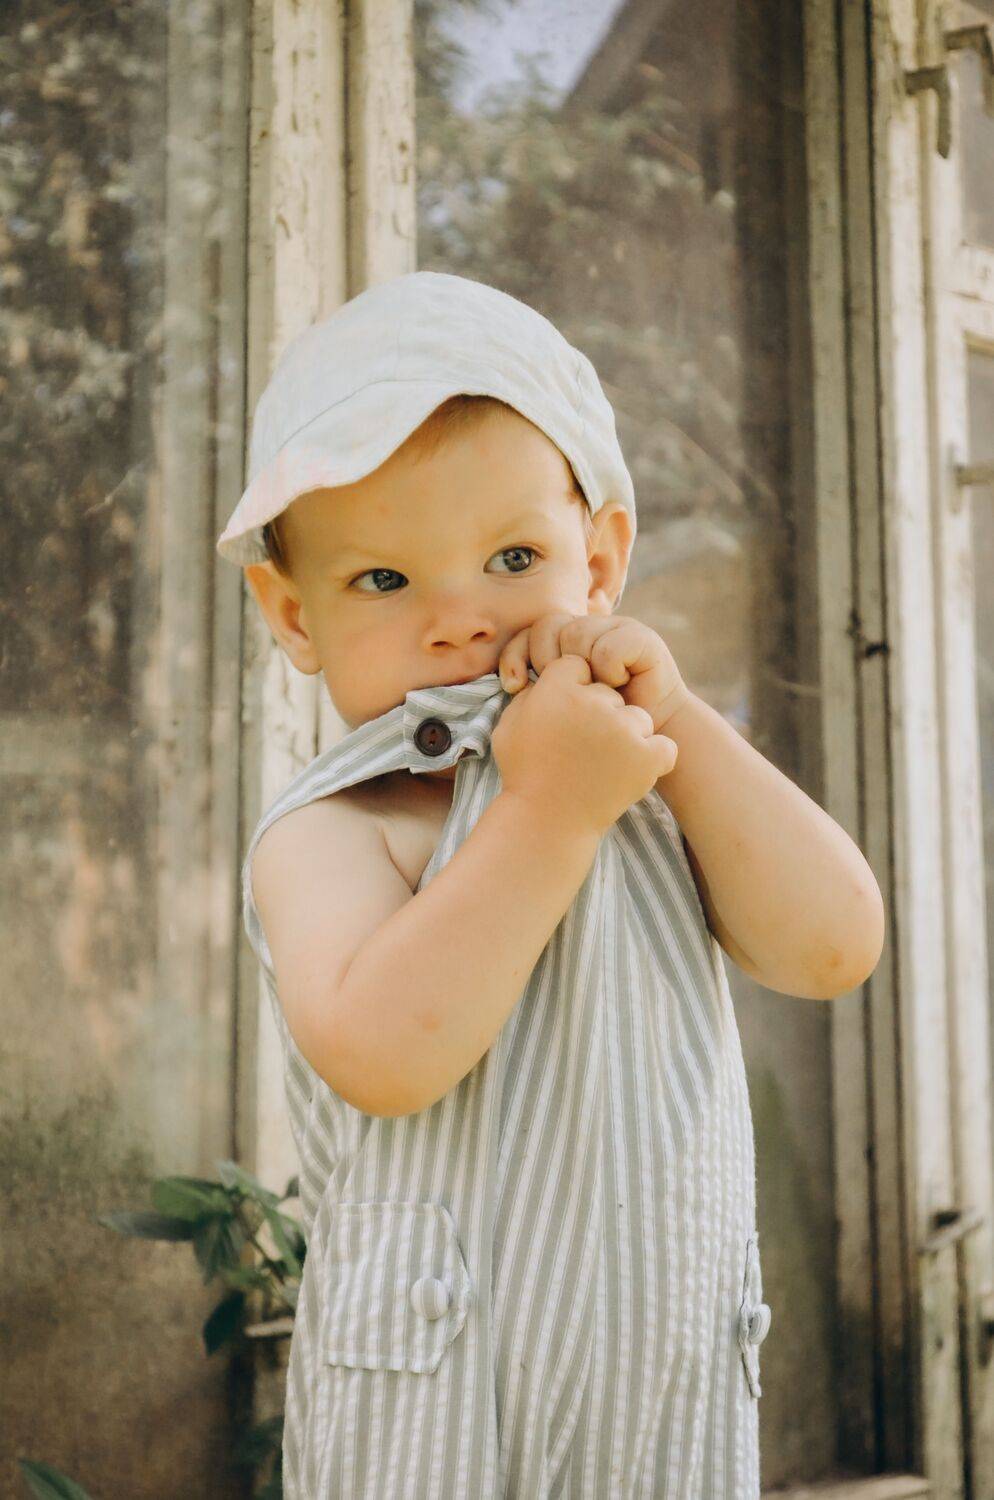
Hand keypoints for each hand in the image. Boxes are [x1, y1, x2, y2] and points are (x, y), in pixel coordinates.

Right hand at [491, 653, 678, 838]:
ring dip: (627, 737)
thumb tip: (545, 676)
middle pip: (609, 692)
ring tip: (604, 765)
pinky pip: (664, 746)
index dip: (572, 691)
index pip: (578, 666)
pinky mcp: (646, 757)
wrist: (545, 824)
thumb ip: (528, 694)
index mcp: (558, 690)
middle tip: (584, 748)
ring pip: (638, 718)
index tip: (566, 718)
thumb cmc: (523, 775)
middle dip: (600, 714)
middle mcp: (593, 703)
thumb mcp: (509, 727)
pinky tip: (632, 771)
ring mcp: (623, 730)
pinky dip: (653, 759)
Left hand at [498, 611, 692, 731]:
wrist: (651, 736)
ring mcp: (616, 629)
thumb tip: (508, 681)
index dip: (515, 654)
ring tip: (595, 693)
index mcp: (565, 642)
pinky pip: (609, 646)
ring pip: (578, 634)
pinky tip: (619, 687)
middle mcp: (589, 629)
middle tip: (558, 692)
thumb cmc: (601, 729)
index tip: (512, 686)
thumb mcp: (560, 707)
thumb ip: (537, 690)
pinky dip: (610, 670)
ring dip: (582, 670)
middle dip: (544, 660)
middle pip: (549, 625)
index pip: (528, 632)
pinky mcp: (641, 639)